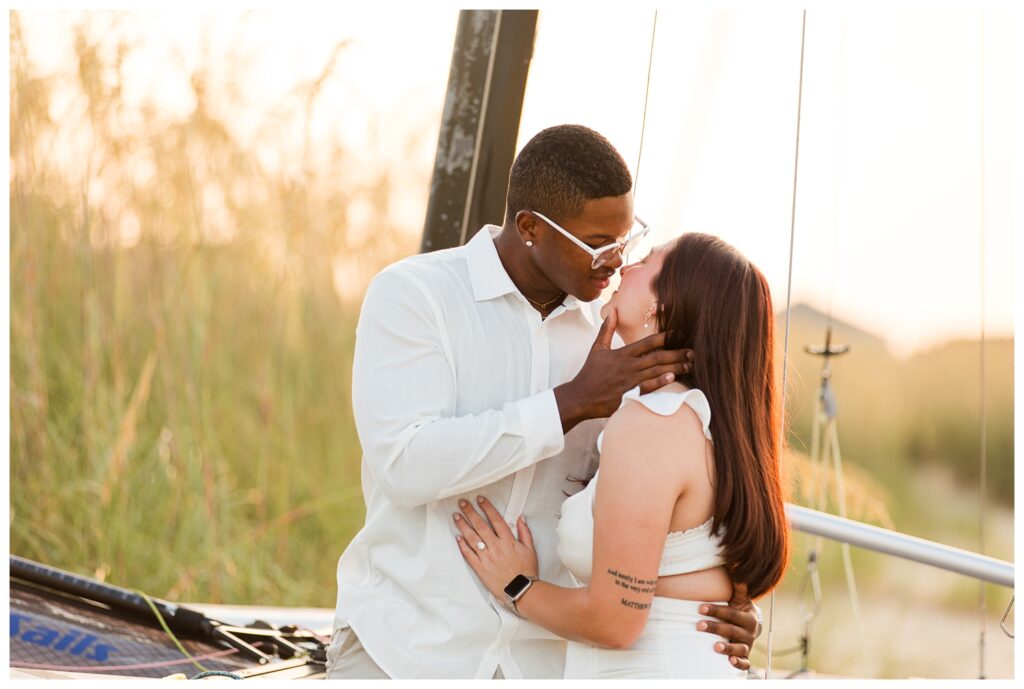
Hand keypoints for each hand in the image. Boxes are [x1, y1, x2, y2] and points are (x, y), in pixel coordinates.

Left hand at [454, 496, 537, 604]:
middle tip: (462, 503)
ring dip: (463, 526)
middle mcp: (496, 547)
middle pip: (480, 525)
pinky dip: (463, 546)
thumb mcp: (530, 549)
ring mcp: (487, 557)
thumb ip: (524, 532)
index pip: (495, 519)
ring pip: (472, 538)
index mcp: (508, 541)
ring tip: (456, 516)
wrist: (522, 591)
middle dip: (470, 512)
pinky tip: (457, 537)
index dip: (487, 508)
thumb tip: (521, 518)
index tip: (480, 499)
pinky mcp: (481, 569)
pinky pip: (469, 555)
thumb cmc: (527, 571)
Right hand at [554, 307, 694, 430]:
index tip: (679, 333)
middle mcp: (628, 365)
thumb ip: (606, 329)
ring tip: (690, 364)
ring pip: (656, 371)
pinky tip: (673, 378)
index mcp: (622, 354)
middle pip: (657, 357)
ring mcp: (629, 380)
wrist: (581, 396)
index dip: (664, 337)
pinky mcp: (629, 395)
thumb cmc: (590, 373)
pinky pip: (647, 387)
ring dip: (674, 368)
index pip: (647, 342)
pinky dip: (660, 382)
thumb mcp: (597, 348)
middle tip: (693, 351)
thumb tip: (612, 311)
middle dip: (676, 353)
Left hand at [696, 582, 757, 671]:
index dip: (716, 611)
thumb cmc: (739, 609)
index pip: (732, 614)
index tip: (700, 608)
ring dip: (727, 648)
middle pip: (732, 631)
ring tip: (715, 646)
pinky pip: (745, 662)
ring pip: (739, 648)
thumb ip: (738, 588)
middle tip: (699, 625)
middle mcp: (749, 632)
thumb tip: (736, 567)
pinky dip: (739, 663)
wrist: (751, 626)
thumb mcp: (740, 599)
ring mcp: (747, 645)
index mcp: (748, 617)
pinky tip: (730, 661)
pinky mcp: (744, 656)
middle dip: (716, 628)